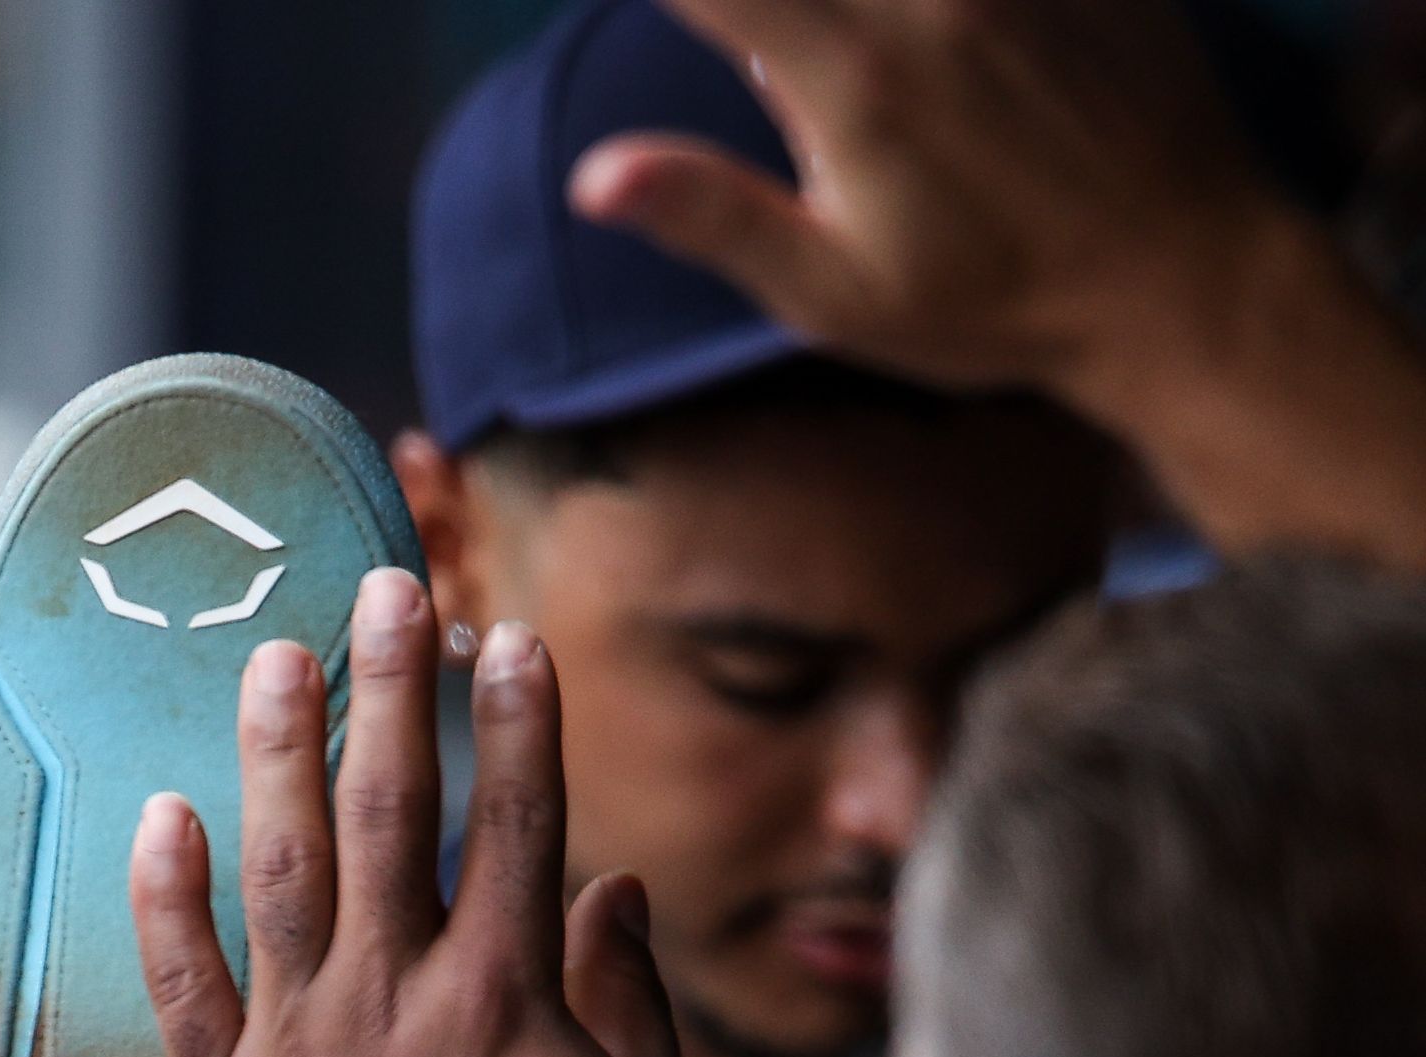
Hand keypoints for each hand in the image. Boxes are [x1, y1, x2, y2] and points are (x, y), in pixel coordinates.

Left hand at [133, 569, 700, 1056]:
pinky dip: (168, 893)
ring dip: (277, 751)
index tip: (504, 633)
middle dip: (388, 689)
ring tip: (274, 656)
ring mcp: (300, 1049)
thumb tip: (606, 885)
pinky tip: (162, 812)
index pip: (516, 820)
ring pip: (279, 868)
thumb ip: (628, 1004)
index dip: (514, 718)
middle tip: (380, 588)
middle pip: (390, 811)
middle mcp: (400, 1000)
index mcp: (513, 1001)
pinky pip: (185, 981)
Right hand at [581, 0, 1425, 573]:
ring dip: (845, 8)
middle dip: (755, 4)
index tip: (663, 12)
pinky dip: (951, 4)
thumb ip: (714, 217)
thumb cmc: (993, 303)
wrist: (1185, 279)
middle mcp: (934, 1)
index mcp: (854, 77)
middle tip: (763, 54)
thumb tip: (592, 177)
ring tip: (841, 58)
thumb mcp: (835, 292)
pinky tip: (944, 36)